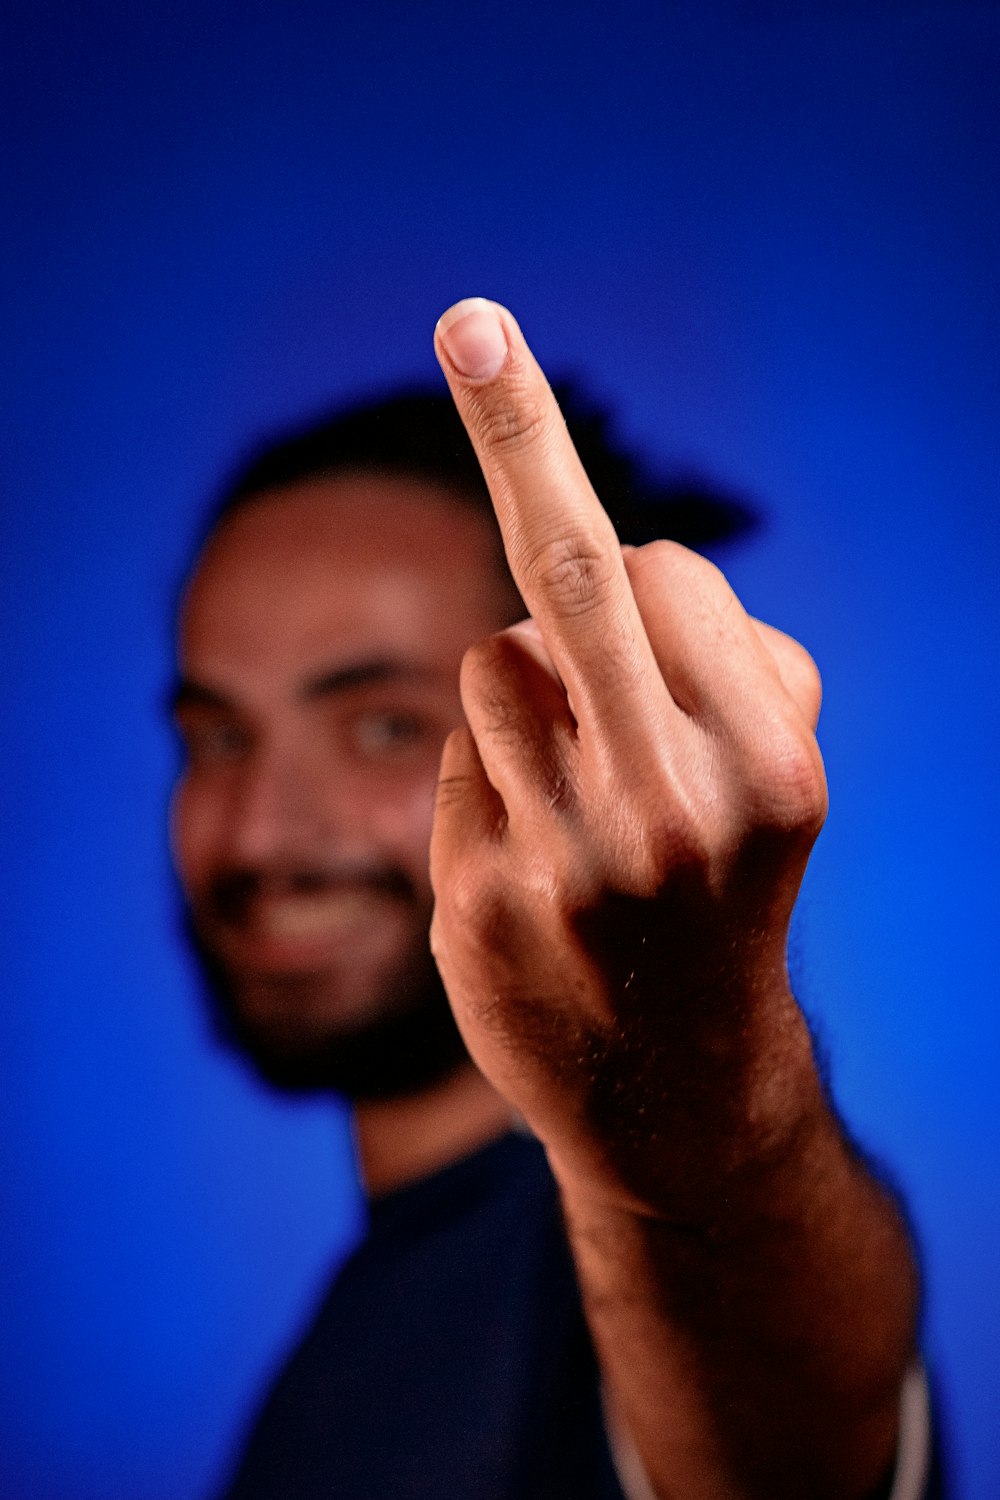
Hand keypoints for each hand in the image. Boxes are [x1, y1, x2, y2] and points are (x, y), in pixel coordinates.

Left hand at [430, 298, 828, 1211]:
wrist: (678, 1093)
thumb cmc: (724, 894)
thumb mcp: (777, 788)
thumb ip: (736, 666)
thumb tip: (633, 573)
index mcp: (773, 763)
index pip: (661, 576)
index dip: (643, 582)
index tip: (563, 458)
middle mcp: (676, 806)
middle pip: (575, 571)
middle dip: (519, 425)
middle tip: (472, 318)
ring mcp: (567, 859)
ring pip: (492, 659)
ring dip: (524, 697)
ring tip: (577, 800)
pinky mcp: (478, 901)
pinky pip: (452, 752)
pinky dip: (485, 775)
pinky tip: (533, 862)